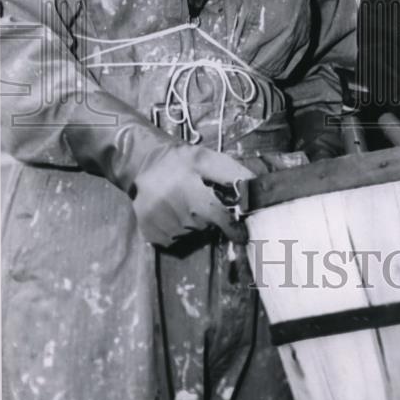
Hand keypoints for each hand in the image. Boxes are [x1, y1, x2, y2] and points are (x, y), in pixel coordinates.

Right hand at [130, 143, 254, 245]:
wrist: (142, 162)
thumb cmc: (181, 161)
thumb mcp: (208, 159)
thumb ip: (233, 174)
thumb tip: (257, 187)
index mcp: (186, 185)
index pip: (216, 214)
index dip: (232, 226)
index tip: (242, 235)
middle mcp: (169, 205)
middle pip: (204, 225)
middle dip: (208, 215)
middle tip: (200, 199)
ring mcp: (157, 221)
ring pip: (189, 233)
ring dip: (192, 222)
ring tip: (183, 202)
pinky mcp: (148, 231)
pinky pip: (173, 239)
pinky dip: (178, 229)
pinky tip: (172, 212)